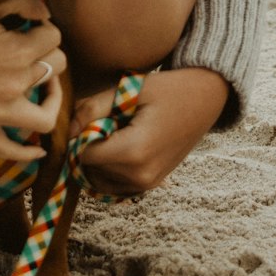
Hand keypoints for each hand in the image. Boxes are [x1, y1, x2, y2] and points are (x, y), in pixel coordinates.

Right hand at [0, 0, 65, 161]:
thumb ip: (21, 1)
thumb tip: (46, 11)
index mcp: (17, 52)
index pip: (54, 37)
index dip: (45, 27)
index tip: (30, 26)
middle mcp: (13, 85)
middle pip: (55, 68)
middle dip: (48, 53)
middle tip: (34, 49)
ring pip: (45, 115)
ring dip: (51, 99)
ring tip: (45, 88)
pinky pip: (11, 151)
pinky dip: (27, 154)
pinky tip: (37, 150)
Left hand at [70, 68, 229, 194]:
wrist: (204, 100)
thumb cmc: (166, 90)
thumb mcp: (129, 90)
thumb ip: (94, 108)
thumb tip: (71, 131)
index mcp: (134, 153)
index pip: (84, 155)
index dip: (82, 136)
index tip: (94, 117)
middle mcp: (141, 176)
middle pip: (90, 170)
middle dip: (90, 147)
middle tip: (108, 122)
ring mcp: (147, 184)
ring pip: (100, 180)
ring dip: (98, 160)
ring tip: (116, 133)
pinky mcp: (151, 185)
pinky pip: (115, 185)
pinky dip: (109, 169)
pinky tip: (121, 145)